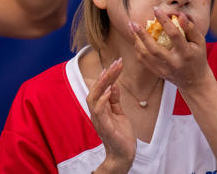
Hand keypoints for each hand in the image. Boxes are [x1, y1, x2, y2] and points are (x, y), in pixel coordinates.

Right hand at [86, 58, 135, 172]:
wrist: (123, 154)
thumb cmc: (120, 134)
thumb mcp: (119, 112)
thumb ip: (114, 99)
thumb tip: (113, 84)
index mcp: (100, 108)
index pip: (100, 88)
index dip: (107, 75)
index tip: (115, 63)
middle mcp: (96, 113)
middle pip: (95, 90)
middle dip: (105, 75)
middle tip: (116, 63)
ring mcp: (99, 120)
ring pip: (93, 98)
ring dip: (102, 84)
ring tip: (111, 72)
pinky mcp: (104, 127)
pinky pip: (99, 111)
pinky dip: (102, 100)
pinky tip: (108, 91)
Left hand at [128, 7, 212, 93]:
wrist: (194, 81)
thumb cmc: (198, 57)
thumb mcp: (200, 42)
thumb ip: (191, 28)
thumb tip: (179, 15)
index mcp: (186, 54)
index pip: (174, 34)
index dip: (164, 20)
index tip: (156, 9)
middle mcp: (173, 63)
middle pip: (154, 48)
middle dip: (142, 34)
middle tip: (133, 22)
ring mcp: (164, 70)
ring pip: (145, 55)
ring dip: (136, 41)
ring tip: (132, 28)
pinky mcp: (158, 73)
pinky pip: (143, 61)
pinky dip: (138, 49)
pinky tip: (136, 39)